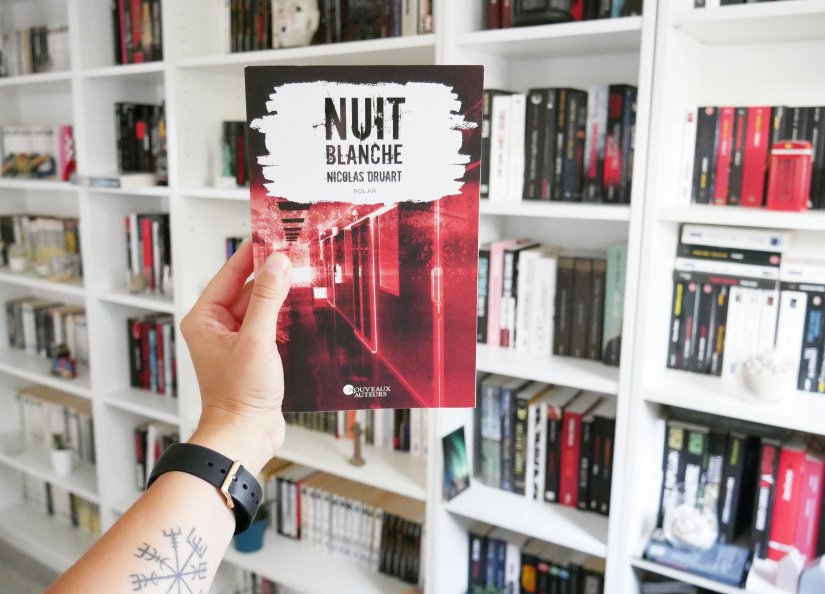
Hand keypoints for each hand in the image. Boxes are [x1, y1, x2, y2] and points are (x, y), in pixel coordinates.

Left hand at [180, 241, 291, 473]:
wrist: (245, 437)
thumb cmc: (239, 395)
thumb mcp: (256, 340)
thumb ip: (267, 299)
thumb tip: (277, 262)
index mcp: (205, 319)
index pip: (230, 274)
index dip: (252, 254)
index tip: (272, 234)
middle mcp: (218, 328)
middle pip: (248, 289)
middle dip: (272, 274)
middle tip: (297, 253)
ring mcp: (237, 342)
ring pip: (262, 308)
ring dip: (281, 297)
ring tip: (306, 277)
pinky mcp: (255, 356)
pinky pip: (272, 326)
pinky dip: (287, 318)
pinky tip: (305, 309)